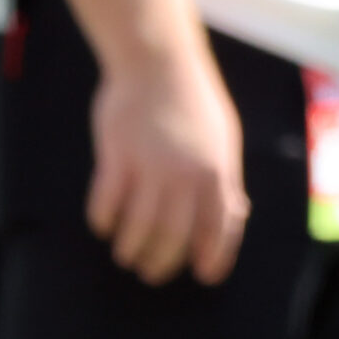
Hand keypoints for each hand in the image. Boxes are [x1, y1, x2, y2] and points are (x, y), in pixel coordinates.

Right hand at [88, 49, 249, 285]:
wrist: (159, 62)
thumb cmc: (193, 101)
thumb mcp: (224, 138)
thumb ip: (225, 178)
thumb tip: (234, 213)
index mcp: (217, 169)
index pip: (219, 225)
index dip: (214, 256)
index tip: (204, 275)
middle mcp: (185, 174)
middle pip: (174, 236)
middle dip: (163, 262)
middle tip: (151, 272)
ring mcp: (149, 167)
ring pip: (138, 229)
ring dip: (131, 249)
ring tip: (126, 255)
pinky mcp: (116, 158)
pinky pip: (106, 205)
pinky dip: (104, 222)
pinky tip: (105, 225)